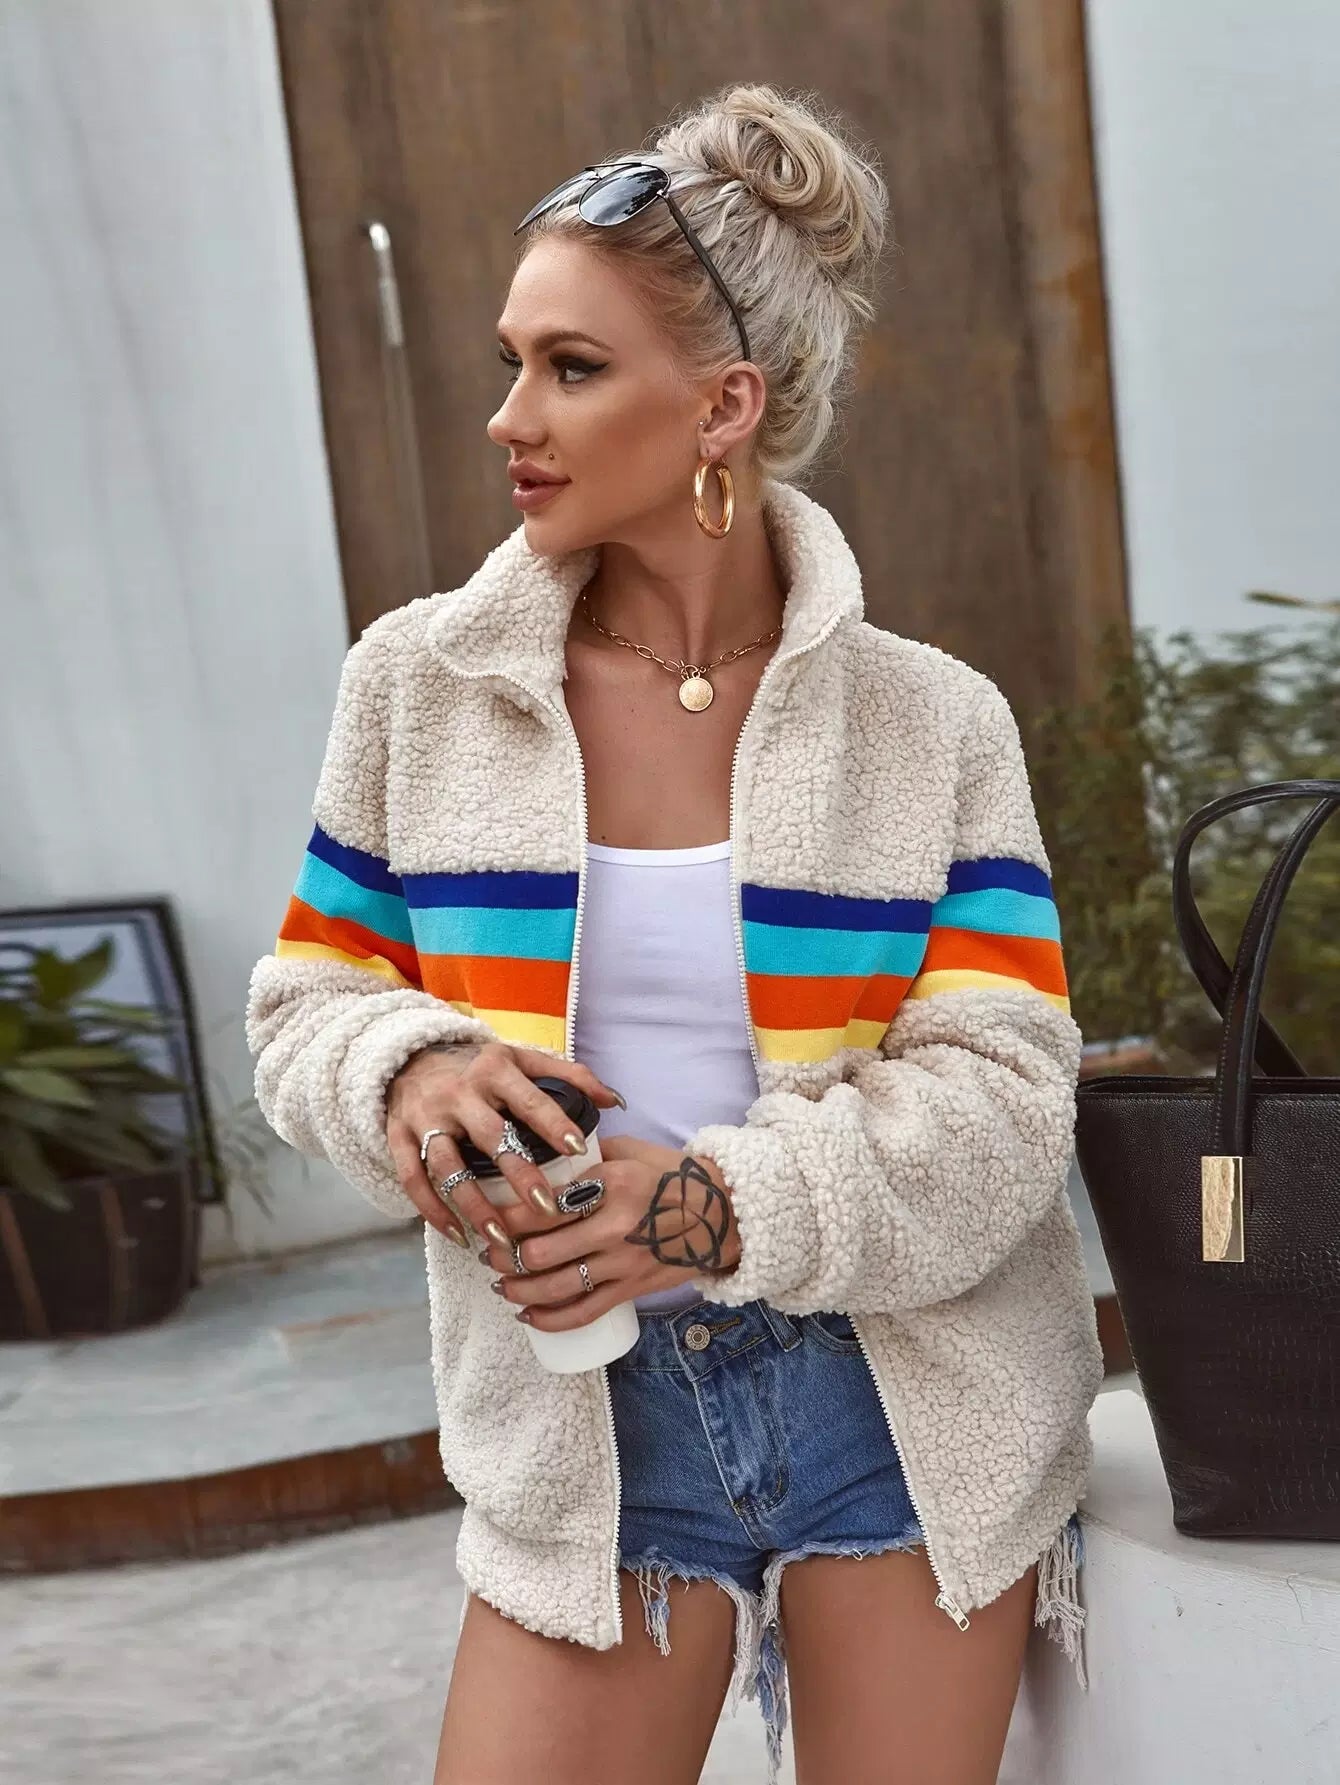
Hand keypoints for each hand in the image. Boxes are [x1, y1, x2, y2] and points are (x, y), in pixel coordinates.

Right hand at [384, 1040, 621, 1246]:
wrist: (410, 1058)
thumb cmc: (479, 1067)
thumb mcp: (522, 1060)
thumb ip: (570, 1076)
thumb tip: (615, 1101)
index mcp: (494, 1070)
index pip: (529, 1099)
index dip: (553, 1124)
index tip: (579, 1150)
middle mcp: (459, 1093)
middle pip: (490, 1136)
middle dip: (518, 1174)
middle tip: (546, 1209)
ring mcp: (425, 1117)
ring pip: (448, 1166)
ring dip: (474, 1204)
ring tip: (501, 1239)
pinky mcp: (398, 1137)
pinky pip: (413, 1180)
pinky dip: (433, 1211)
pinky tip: (459, 1237)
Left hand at [478, 1134, 743, 1331]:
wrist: (723, 1213)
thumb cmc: (673, 1177)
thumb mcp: (630, 1152)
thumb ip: (587, 1155)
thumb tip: (542, 1155)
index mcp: (610, 1184)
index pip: (542, 1204)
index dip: (506, 1216)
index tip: (490, 1217)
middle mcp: (613, 1225)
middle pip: (540, 1249)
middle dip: (503, 1255)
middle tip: (488, 1252)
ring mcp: (623, 1262)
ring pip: (555, 1286)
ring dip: (518, 1288)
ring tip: (500, 1282)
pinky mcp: (632, 1288)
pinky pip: (584, 1312)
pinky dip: (550, 1319)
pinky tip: (526, 1315)